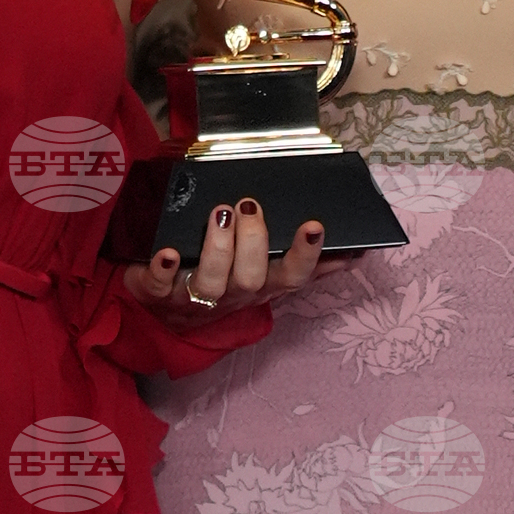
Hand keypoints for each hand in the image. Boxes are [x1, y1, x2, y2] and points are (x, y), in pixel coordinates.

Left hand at [121, 194, 324, 323]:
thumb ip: (308, 265)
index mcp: (263, 285)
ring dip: (218, 247)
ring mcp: (197, 297)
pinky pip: (161, 285)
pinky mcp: (160, 293)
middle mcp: (234, 294)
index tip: (315, 225)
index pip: (292, 275)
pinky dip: (165, 268)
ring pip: (212, 281)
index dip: (306, 254)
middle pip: (253, 278)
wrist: (168, 306)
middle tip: (249, 207)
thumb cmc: (224, 279)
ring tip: (220, 212)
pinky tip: (168, 252)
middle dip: (254, 243)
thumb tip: (353, 254)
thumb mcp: (267, 274)